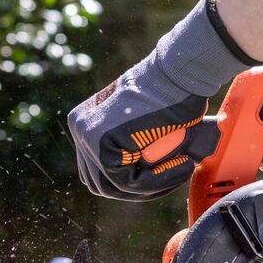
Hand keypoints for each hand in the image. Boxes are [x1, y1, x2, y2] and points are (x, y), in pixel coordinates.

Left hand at [68, 0, 255, 199]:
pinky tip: (181, 164)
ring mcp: (86, 135)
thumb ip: (135, 150)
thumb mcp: (146, 125)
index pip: (98, 172)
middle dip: (138, 189)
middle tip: (171, 177)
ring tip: (181, 168)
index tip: (164, 175)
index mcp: (86, 122)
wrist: (182, 74)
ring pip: (114, 187)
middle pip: (100, 183)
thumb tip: (142, 182)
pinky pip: (128, 183)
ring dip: (151, 187)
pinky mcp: (101, 142)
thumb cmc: (175, 96)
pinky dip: (158, 181)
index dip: (132, 182)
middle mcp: (80, 128)